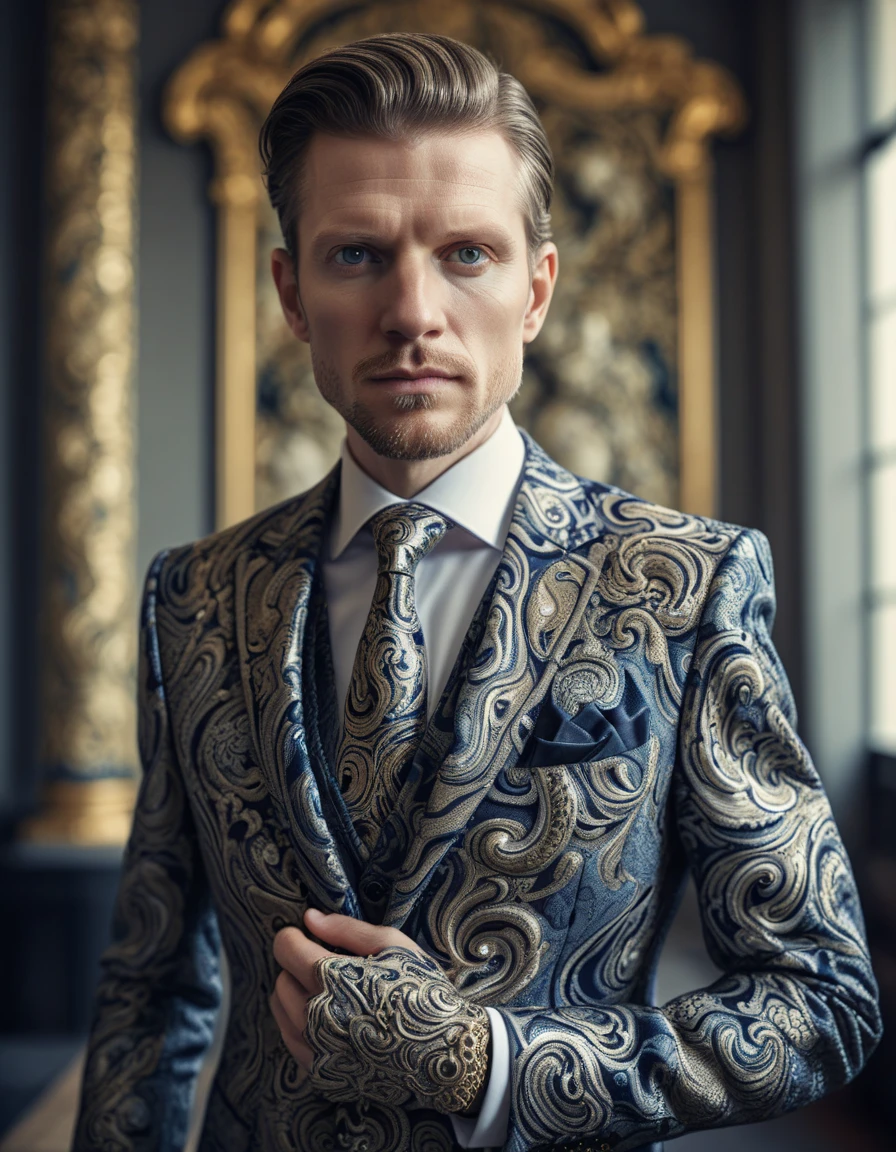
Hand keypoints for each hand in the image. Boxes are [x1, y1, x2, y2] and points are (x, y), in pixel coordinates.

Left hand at [269, 909, 490, 1114]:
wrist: (445, 1053)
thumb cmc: (422, 990)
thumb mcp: (393, 946)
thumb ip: (346, 929)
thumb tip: (309, 918)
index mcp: (333, 980)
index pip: (286, 949)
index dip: (294, 937)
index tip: (307, 937)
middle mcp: (316, 1018)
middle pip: (281, 980)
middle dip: (296, 965)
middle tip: (325, 964)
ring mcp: (316, 1051)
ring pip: (280, 1011)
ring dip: (294, 994)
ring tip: (326, 991)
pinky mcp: (321, 1074)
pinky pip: (291, 1041)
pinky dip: (300, 1024)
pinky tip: (327, 1018)